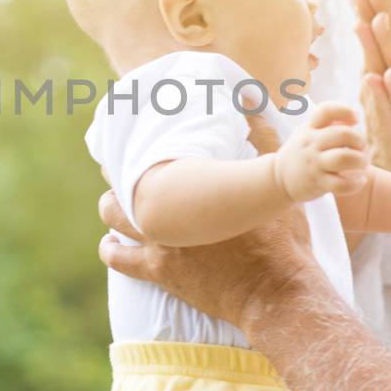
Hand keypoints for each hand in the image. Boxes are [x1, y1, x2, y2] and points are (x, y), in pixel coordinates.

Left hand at [95, 100, 329, 328]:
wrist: (274, 290)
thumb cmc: (280, 237)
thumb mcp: (275, 181)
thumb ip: (264, 138)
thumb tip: (253, 101)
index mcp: (191, 183)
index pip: (149, 154)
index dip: (137, 145)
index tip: (133, 139)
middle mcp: (168, 209)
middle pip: (126, 181)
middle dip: (121, 172)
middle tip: (119, 167)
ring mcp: (160, 242)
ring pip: (116, 216)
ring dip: (112, 207)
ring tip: (113, 201)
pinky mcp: (160, 273)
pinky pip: (120, 260)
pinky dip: (111, 249)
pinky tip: (110, 244)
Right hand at [274, 101, 369, 201]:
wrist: (279, 178)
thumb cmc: (302, 152)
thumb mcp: (309, 132)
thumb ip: (330, 124)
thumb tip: (355, 117)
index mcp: (310, 128)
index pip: (326, 110)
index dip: (345, 111)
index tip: (356, 119)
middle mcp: (311, 144)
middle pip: (343, 134)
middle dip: (360, 141)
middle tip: (362, 149)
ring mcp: (314, 164)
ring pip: (344, 158)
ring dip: (360, 160)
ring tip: (362, 164)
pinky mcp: (318, 183)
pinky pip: (341, 184)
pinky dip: (356, 184)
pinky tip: (359, 181)